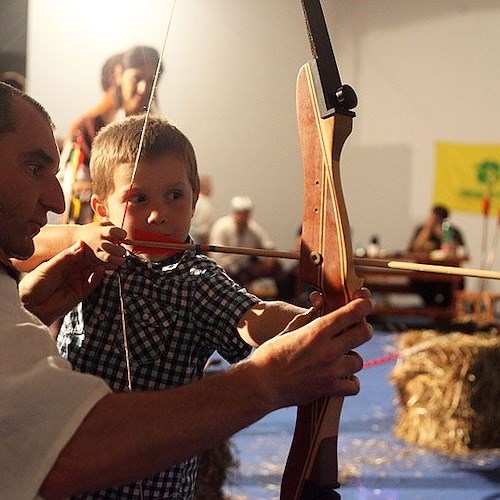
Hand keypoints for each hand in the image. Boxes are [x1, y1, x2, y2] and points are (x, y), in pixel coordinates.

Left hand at [19, 241, 104, 325]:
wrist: (30, 306)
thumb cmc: (35, 284)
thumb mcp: (50, 267)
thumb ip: (66, 257)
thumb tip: (81, 244)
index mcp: (64, 261)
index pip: (79, 252)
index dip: (88, 247)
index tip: (97, 240)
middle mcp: (72, 270)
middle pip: (88, 261)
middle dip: (97, 256)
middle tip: (107, 249)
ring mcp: (77, 281)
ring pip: (92, 271)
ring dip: (101, 265)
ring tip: (108, 259)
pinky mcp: (81, 292)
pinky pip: (92, 283)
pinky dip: (98, 277)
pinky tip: (101, 270)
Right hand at [78, 221, 126, 269]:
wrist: (77, 239)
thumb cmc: (95, 231)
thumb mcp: (103, 225)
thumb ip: (116, 230)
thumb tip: (127, 240)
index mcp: (101, 231)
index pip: (113, 232)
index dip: (121, 234)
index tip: (122, 236)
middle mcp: (98, 242)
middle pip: (112, 248)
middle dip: (121, 250)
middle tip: (122, 250)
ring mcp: (95, 253)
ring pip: (109, 259)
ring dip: (119, 260)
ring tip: (121, 258)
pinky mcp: (94, 261)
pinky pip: (107, 266)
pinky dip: (113, 265)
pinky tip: (114, 262)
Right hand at [248, 288, 373, 408]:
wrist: (261, 385)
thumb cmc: (270, 354)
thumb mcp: (287, 330)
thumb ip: (305, 320)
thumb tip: (316, 309)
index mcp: (317, 330)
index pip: (352, 312)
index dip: (364, 305)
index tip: (366, 303)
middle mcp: (328, 348)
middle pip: (364, 333)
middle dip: (363, 329)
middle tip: (356, 331)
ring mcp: (331, 370)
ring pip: (359, 360)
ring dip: (352, 358)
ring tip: (341, 358)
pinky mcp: (330, 389)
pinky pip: (354, 385)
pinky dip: (350, 382)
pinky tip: (342, 378)